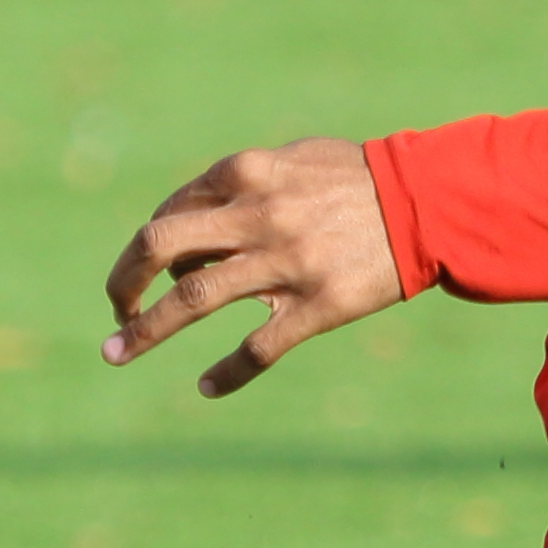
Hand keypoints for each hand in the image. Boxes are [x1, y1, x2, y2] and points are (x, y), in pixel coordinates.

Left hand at [103, 139, 405, 396]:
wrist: (432, 205)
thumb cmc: (363, 180)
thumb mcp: (297, 160)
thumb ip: (246, 180)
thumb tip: (197, 210)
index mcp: (249, 175)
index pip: (171, 212)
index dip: (150, 246)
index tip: (149, 270)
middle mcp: (259, 217)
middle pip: (159, 246)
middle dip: (123, 280)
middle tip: (117, 309)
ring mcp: (287, 263)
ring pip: (194, 300)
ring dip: (146, 330)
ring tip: (116, 353)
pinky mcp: (319, 305)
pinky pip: (259, 347)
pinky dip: (227, 372)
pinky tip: (207, 387)